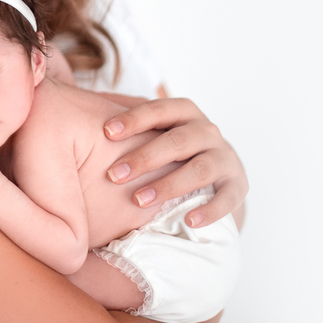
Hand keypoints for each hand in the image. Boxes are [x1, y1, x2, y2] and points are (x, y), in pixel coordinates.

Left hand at [103, 97, 246, 228]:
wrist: (218, 172)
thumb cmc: (172, 147)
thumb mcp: (155, 129)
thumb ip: (126, 115)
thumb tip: (84, 100)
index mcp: (185, 113)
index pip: (160, 109)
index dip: (135, 119)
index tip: (106, 132)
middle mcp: (207, 131)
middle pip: (179, 140)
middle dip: (146, 157)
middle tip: (115, 174)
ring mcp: (225, 158)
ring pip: (200, 169)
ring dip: (169, 185)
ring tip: (139, 201)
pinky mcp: (238, 185)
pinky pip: (228, 198)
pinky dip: (210, 210)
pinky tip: (189, 222)